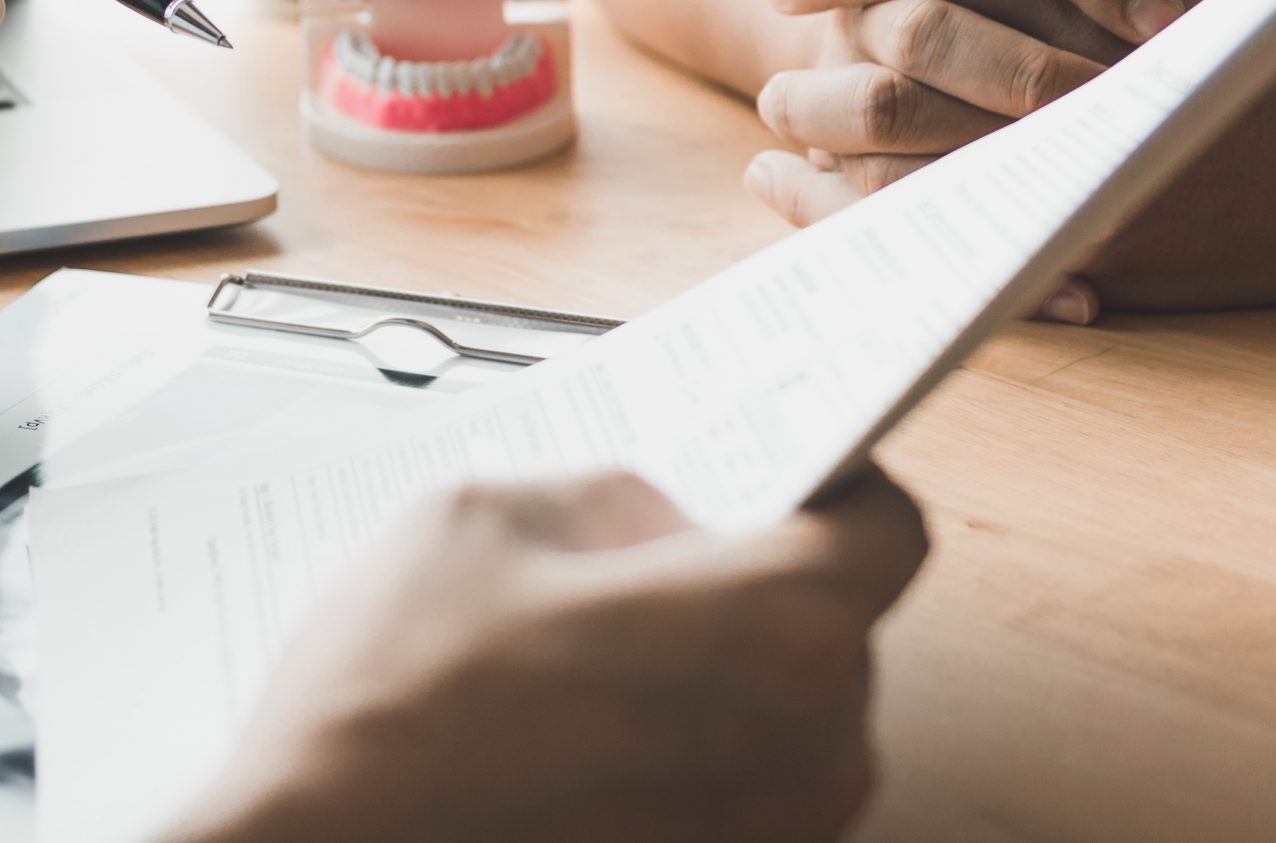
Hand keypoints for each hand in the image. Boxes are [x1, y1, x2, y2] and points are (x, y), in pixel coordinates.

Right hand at [168, 471, 928, 842]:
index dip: (837, 486)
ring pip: (791, 719)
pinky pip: (741, 795)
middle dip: (756, 582)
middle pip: (836, 628)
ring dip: (721, 676)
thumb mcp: (478, 520)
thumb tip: (655, 515)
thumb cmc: (388, 707)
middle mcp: (801, 750)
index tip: (790, 469)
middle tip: (653, 558)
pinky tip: (585, 729)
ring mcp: (765, 837)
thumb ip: (602, 499)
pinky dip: (686, 752)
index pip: (887, 532)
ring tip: (600, 653)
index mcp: (769, 629)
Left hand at [749, 0, 1275, 317]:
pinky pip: (950, 250)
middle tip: (769, 92)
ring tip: (774, 155)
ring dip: (823, 169)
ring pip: (908, 175)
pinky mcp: (1095, 259)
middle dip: (813, 88)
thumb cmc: (1253, 30)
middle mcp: (1074, 84)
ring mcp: (1082, 178)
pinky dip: (871, 232)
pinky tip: (827, 216)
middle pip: (894, 74)